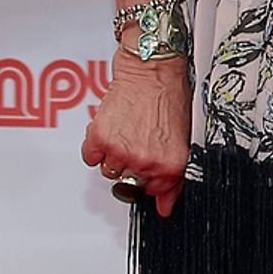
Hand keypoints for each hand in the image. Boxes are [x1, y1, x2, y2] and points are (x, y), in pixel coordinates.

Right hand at [78, 51, 190, 217]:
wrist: (152, 70)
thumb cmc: (169, 96)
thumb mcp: (182, 137)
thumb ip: (172, 171)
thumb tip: (165, 203)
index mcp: (171, 164)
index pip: (159, 193)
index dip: (154, 187)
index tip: (154, 195)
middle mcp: (145, 162)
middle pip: (130, 181)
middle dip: (134, 165)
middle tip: (140, 141)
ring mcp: (120, 152)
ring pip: (109, 170)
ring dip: (114, 154)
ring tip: (128, 130)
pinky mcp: (99, 140)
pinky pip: (90, 157)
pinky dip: (96, 145)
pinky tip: (112, 127)